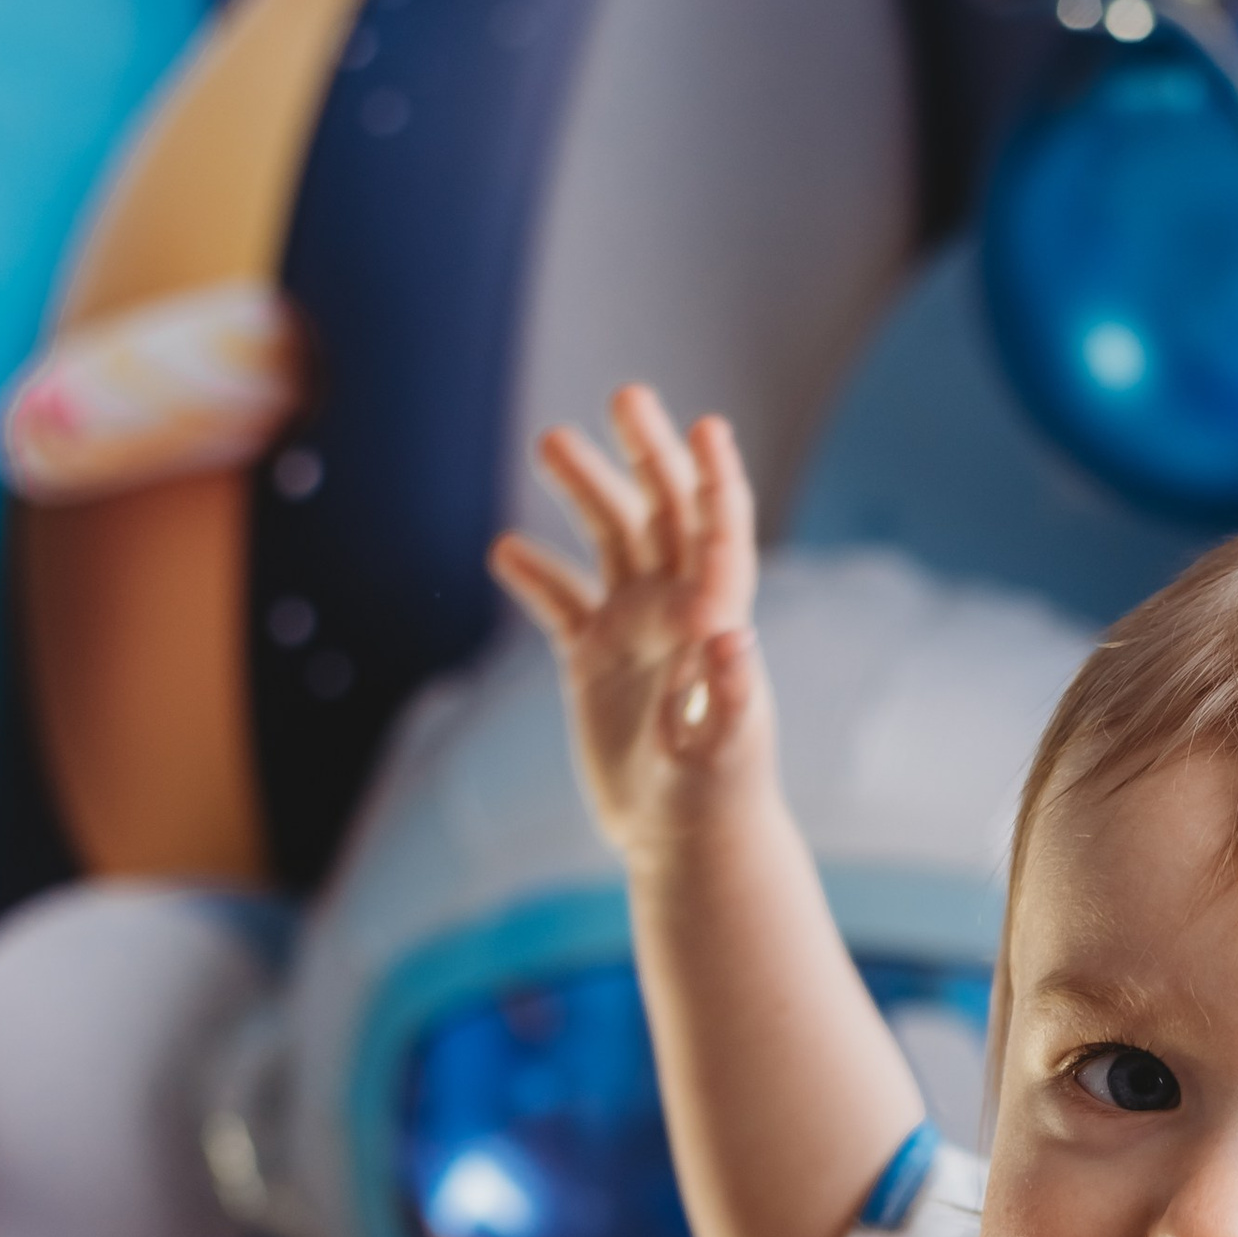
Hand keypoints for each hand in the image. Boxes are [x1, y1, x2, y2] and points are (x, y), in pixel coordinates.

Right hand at [490, 389, 775, 872]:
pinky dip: (535, 575)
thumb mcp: (724, 748)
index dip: (715, 477)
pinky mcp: (593, 660)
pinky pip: (561, 602)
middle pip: (663, 511)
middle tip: (625, 394)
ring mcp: (632, 630)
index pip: (719, 531)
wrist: (686, 842)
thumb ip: (729, 689)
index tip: (704, 425)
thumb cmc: (716, 798)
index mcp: (715, 618)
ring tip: (547, 441)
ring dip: (583, 489)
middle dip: (646, 453)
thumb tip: (733, 631)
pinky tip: (504, 551)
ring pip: (609, 540)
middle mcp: (676, 610)